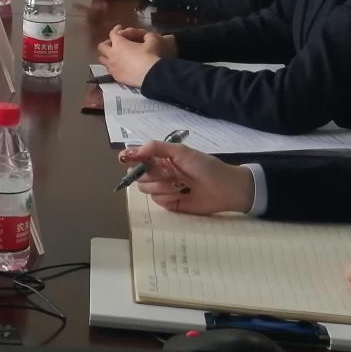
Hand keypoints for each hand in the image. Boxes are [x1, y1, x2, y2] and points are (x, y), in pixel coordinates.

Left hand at [97, 25, 175, 86]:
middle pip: (101, 47)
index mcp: (119, 44)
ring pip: (102, 59)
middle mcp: (112, 54)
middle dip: (107, 43)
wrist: (150, 75)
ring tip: (113, 55)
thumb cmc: (150, 56)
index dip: (116, 29)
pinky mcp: (115, 76)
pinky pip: (109, 70)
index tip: (119, 28)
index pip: (112, 33)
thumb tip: (146, 36)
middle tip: (114, 43)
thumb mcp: (153, 41)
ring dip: (106, 55)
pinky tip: (118, 66)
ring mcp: (112, 67)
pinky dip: (112, 66)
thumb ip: (148, 36)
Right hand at [117, 142, 254, 214]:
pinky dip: (169, 197)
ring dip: (162, 186)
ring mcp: (163, 188)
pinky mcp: (168, 203)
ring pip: (146, 189)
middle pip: (138, 175)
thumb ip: (156, 148)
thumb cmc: (205, 167)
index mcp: (161, 157)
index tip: (125, 158)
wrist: (225, 189)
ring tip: (181, 184)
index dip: (128, 157)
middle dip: (152, 174)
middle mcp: (159, 172)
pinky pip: (157, 201)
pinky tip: (183, 194)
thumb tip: (132, 151)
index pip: (137, 156)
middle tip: (170, 173)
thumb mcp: (182, 152)